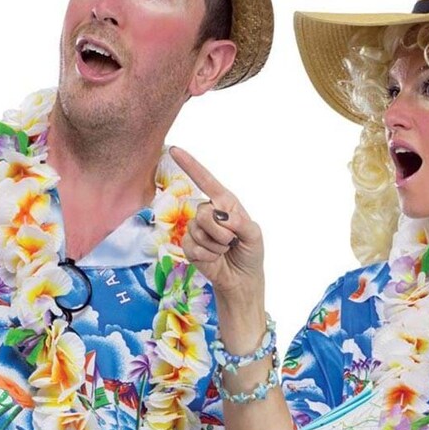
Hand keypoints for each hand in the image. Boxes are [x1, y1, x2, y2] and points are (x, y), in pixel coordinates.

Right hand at [168, 146, 265, 320]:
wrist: (241, 279)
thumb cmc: (250, 254)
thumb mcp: (254, 236)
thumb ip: (241, 223)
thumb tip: (222, 218)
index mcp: (225, 203)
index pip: (205, 180)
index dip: (190, 165)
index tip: (174, 150)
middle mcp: (209, 212)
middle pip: (203, 212)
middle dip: (220, 232)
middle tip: (230, 242)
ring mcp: (197, 229)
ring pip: (197, 231)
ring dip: (215, 246)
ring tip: (223, 251)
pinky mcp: (189, 246)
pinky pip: (192, 246)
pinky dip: (207, 256)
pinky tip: (214, 259)